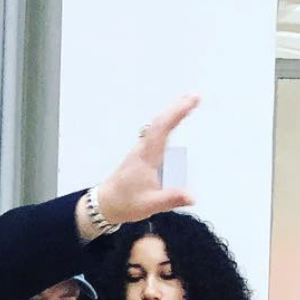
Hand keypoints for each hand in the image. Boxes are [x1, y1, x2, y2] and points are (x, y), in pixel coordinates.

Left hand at [80, 95, 198, 235]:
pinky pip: (155, 132)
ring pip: (156, 124)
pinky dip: (166, 122)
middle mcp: (143, 149)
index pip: (162, 129)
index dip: (177, 112)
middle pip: (160, 121)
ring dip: (172, 112)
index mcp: (147, 157)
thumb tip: (192, 197)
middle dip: (177, 107)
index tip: (191, 101)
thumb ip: (171, 199)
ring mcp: (141, 149)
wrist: (105, 204)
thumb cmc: (126, 203)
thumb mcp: (150, 204)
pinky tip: (173, 120)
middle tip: (195, 96)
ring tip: (189, 101)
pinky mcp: (141, 153)